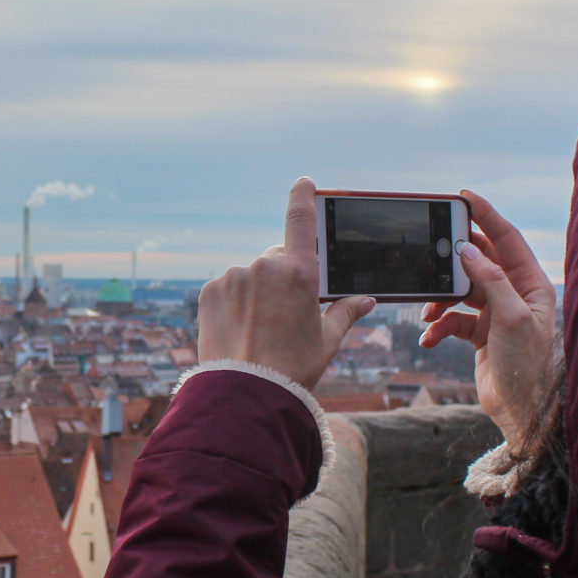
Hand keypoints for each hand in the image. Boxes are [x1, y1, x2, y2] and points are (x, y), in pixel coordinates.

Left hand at [197, 179, 374, 390]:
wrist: (246, 395)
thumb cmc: (293, 369)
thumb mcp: (326, 341)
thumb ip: (345, 313)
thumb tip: (367, 300)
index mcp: (299, 272)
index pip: (301, 220)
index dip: (302, 197)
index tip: (304, 183)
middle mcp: (265, 265)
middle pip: (278, 257)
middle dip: (284, 276)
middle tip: (285, 313)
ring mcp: (234, 276)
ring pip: (251, 275)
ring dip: (257, 290)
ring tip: (259, 329)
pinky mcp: (210, 290)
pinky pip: (228, 288)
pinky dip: (234, 301)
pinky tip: (239, 328)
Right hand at [419, 190, 557, 450]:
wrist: (521, 410)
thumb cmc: (527, 365)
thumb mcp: (511, 318)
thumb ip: (489, 280)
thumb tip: (466, 249)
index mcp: (531, 284)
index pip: (507, 238)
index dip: (486, 215)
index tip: (463, 197)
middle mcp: (514, 294)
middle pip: (479, 261)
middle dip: (454, 260)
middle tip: (432, 252)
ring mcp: (495, 313)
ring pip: (460, 290)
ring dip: (440, 299)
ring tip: (429, 312)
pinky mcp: (479, 333)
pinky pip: (452, 319)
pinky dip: (438, 327)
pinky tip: (430, 338)